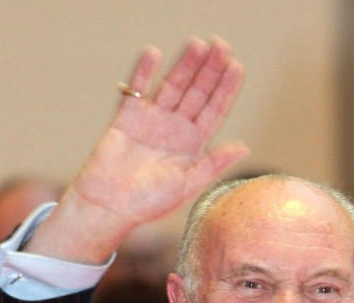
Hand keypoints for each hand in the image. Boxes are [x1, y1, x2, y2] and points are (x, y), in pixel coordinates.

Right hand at [29, 37, 247, 264]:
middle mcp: (175, 128)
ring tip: (198, 45)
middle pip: (196, 92)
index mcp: (193, 145)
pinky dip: (143, 72)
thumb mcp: (187, 185)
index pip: (214, 111)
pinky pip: (137, 89)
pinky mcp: (128, 116)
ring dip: (184, 65)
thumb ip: (213, 164)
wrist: (109, 205)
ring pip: (172, 86)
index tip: (236, 67)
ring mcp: (152, 119)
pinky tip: (154, 54)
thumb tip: (244, 148)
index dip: (225, 90)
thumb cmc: (148, 203)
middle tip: (222, 46)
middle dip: (209, 70)